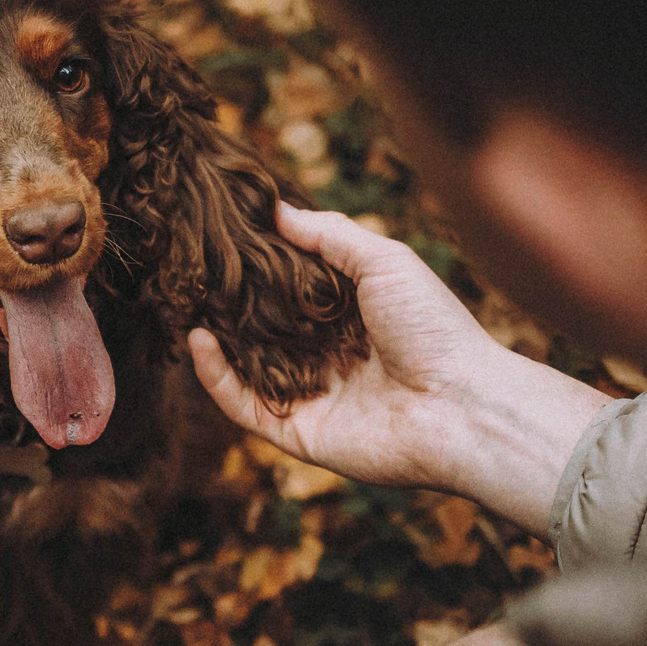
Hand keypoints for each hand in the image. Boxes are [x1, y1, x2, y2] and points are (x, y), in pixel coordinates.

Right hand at [188, 203, 612, 530]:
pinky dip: (217, 378)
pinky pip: (246, 406)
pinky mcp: (298, 434)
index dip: (261, 266)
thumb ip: (331, 235)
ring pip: (248, 368)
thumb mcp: (384, 261)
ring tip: (186, 301)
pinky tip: (200, 340)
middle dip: (231, 302)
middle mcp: (329, 357)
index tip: (225, 237)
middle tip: (195, 269)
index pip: (294, 289)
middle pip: (266, 328)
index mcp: (353, 317)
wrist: (460, 406)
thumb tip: (277, 211)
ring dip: (216, 338)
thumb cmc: (434, 328)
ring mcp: (312, 397)